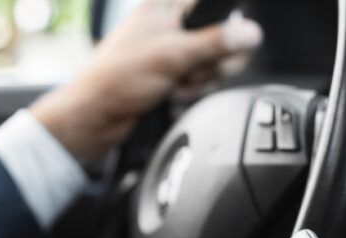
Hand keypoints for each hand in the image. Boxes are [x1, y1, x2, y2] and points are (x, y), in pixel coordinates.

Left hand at [31, 0, 263, 163]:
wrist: (94, 119)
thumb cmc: (116, 80)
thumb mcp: (173, 56)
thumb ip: (217, 42)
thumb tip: (251, 33)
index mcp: (164, 5)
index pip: (209, 3)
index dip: (223, 22)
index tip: (221, 43)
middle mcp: (167, 25)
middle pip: (219, 33)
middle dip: (213, 58)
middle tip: (193, 70)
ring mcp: (169, 52)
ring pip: (211, 59)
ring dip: (200, 78)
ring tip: (176, 86)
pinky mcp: (169, 75)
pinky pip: (197, 79)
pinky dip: (190, 90)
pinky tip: (173, 96)